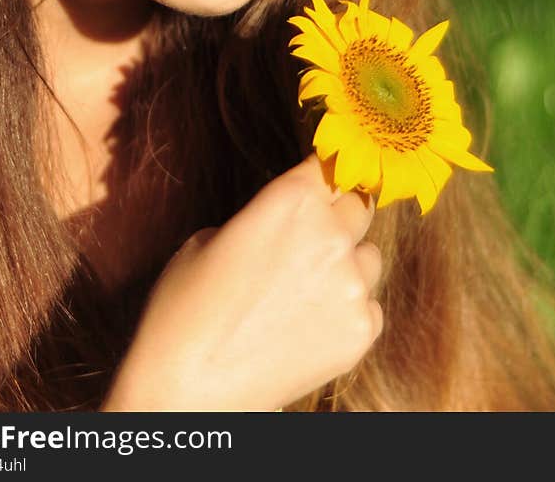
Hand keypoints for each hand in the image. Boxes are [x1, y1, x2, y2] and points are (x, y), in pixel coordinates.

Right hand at [102, 155, 381, 410]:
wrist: (188, 389)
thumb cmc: (184, 309)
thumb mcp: (209, 238)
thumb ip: (263, 218)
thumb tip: (286, 223)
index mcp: (292, 198)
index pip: (330, 166)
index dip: (325, 174)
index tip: (323, 182)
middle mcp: (331, 234)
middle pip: (359, 206)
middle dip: (339, 217)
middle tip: (312, 241)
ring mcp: (351, 284)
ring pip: (369, 258)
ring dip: (347, 266)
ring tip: (304, 293)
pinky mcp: (361, 330)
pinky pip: (369, 305)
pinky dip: (346, 312)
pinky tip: (309, 327)